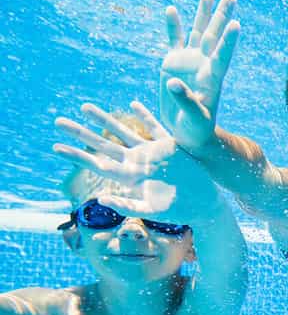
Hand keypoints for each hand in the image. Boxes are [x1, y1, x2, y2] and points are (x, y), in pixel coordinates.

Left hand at [53, 101, 212, 221]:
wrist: (204, 203)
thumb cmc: (178, 210)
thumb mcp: (151, 210)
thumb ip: (127, 205)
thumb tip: (101, 200)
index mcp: (129, 176)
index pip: (96, 163)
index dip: (76, 155)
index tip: (55, 147)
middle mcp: (136, 162)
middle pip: (102, 145)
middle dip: (80, 133)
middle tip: (58, 122)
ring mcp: (151, 153)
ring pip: (122, 132)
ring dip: (104, 119)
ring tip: (84, 107)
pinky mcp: (169, 146)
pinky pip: (154, 127)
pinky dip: (144, 115)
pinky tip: (133, 104)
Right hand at [159, 0, 239, 152]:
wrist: (188, 133)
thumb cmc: (197, 129)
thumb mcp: (194, 118)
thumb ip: (185, 100)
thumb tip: (173, 82)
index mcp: (213, 78)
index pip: (222, 56)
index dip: (228, 41)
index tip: (236, 25)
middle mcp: (204, 65)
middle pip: (215, 36)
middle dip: (222, 16)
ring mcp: (190, 62)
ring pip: (198, 33)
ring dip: (203, 14)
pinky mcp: (173, 64)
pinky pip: (174, 41)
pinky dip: (173, 26)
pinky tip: (171, 9)